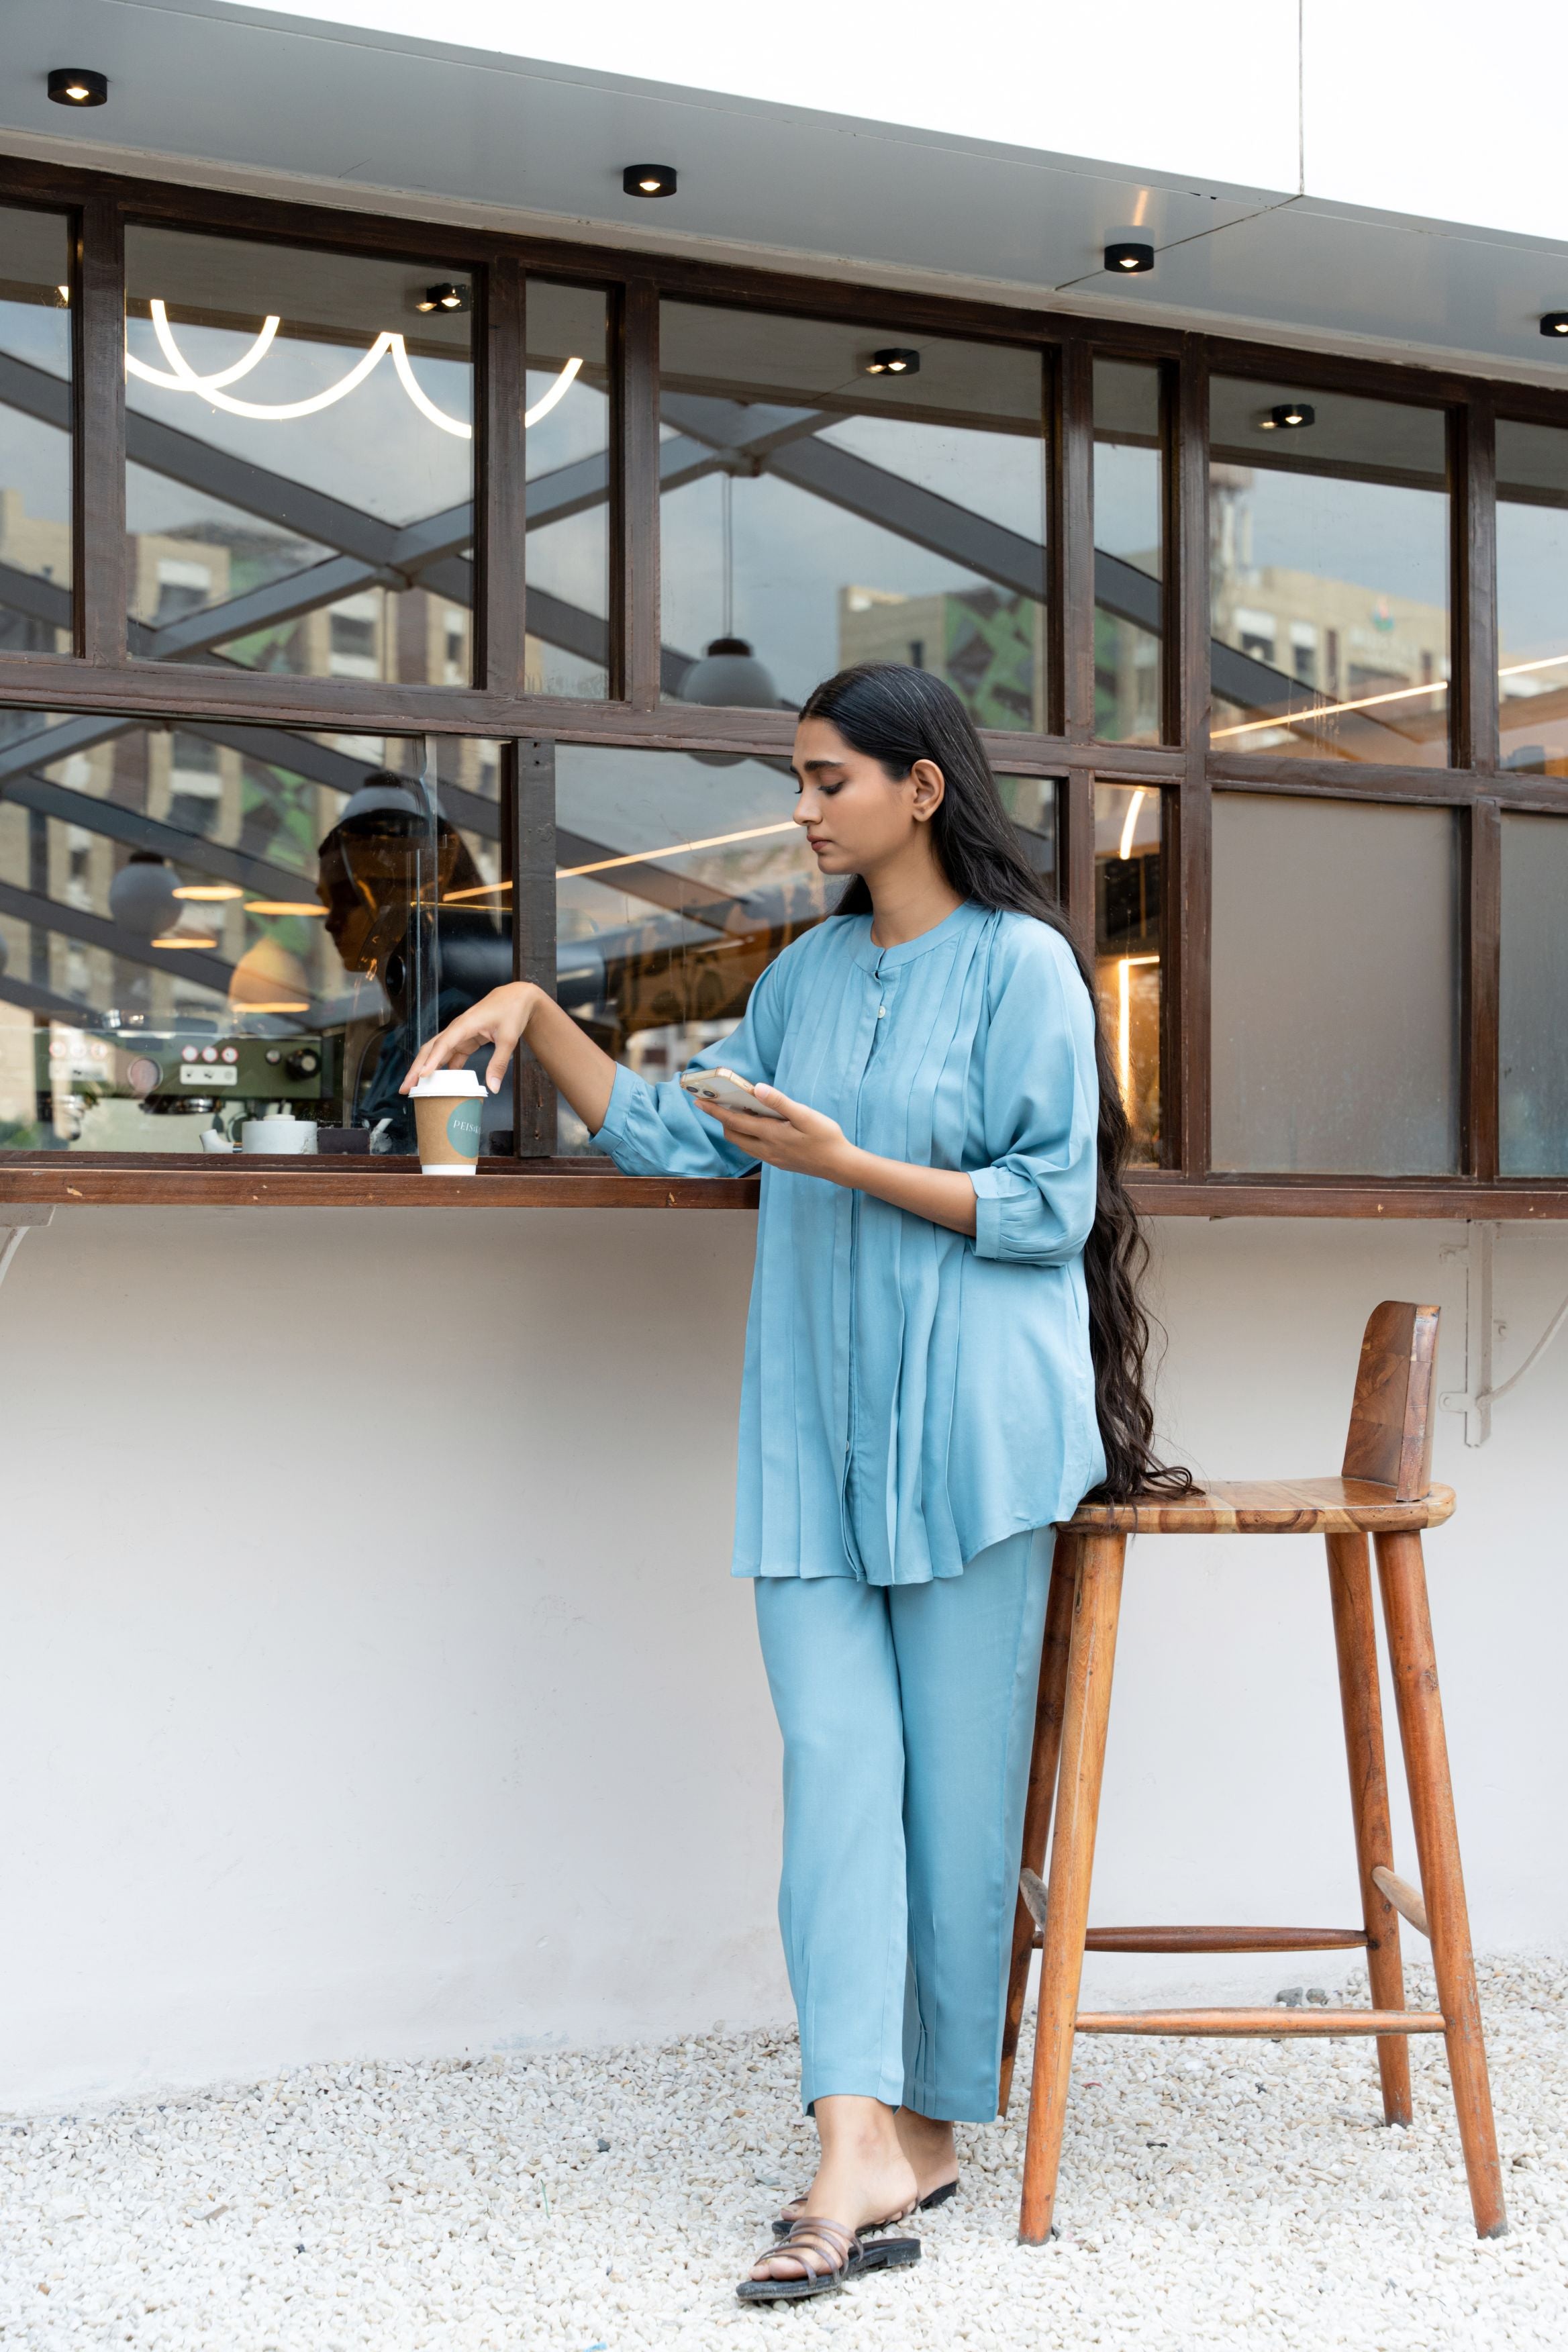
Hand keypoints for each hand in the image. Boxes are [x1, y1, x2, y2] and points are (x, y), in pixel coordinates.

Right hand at [400, 982, 539, 1096]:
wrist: (517, 998)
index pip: (443, 1044)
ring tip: (416, 1089)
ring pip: (437, 1053)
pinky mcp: (465, 1039)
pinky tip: (441, 1083)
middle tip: (406, 1087)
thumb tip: (493, 1087)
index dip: (432, 1061)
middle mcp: (457, 1029)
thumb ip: (499, 1063)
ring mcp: (459, 1034)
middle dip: (416, 1068)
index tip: (421, 1076)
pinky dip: (444, 1068)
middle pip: (431, 1049)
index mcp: (465, 1024)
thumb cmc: (511, 1011)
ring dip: (426, 1070)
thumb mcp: (509, 1038)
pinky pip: (450, 1055)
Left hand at [695, 1083, 858, 1183]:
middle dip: (722, 1120)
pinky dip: (747, 1136)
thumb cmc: (826, 1137)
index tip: (698, 1102)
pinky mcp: (778, 1162)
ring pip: (742, 1143)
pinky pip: (754, 1149)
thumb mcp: (805, 1115)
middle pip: (733, 1135)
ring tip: (738, 1111)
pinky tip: (758, 1126)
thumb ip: (779, 1102)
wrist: (839, 1166)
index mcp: (770, 1135)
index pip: (733, 1121)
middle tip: (718, 1103)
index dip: (714, 1111)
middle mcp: (766, 1149)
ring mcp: (771, 1158)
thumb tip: (757, 1089)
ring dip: (735, 1128)